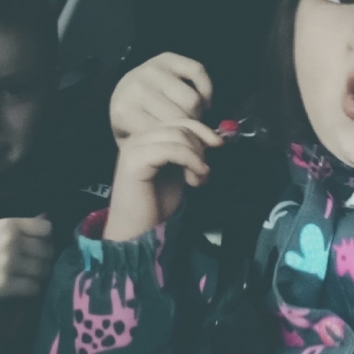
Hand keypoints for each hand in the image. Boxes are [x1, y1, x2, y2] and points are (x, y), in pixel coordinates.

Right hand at [0, 216, 54, 311]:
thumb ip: (19, 227)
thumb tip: (47, 217)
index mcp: (7, 225)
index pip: (46, 229)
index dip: (45, 240)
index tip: (36, 249)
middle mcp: (10, 241)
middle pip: (48, 251)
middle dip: (43, 261)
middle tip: (32, 268)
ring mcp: (9, 263)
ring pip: (44, 270)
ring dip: (38, 277)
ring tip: (25, 280)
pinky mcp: (5, 286)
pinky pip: (34, 288)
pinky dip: (31, 292)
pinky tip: (20, 291)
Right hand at [103, 119, 221, 241]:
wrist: (138, 233)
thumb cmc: (157, 206)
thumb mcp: (179, 172)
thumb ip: (189, 153)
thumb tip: (212, 138)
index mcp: (148, 138)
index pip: (179, 120)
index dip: (202, 129)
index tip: (219, 144)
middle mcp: (138, 138)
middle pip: (180, 125)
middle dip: (200, 146)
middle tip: (204, 172)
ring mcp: (134, 148)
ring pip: (177, 135)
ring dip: (196, 157)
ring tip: (198, 180)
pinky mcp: (134, 161)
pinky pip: (171, 149)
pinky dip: (190, 161)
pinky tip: (194, 179)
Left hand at [109, 53, 212, 145]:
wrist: (122, 96)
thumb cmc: (133, 125)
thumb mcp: (137, 145)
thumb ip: (159, 155)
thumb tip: (194, 172)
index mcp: (123, 112)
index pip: (165, 135)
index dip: (181, 146)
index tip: (187, 151)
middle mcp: (135, 87)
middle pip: (182, 118)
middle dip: (191, 130)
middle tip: (191, 134)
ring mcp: (151, 69)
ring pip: (192, 99)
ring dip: (198, 112)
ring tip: (192, 118)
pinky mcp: (167, 57)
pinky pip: (198, 72)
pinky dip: (206, 89)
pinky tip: (202, 101)